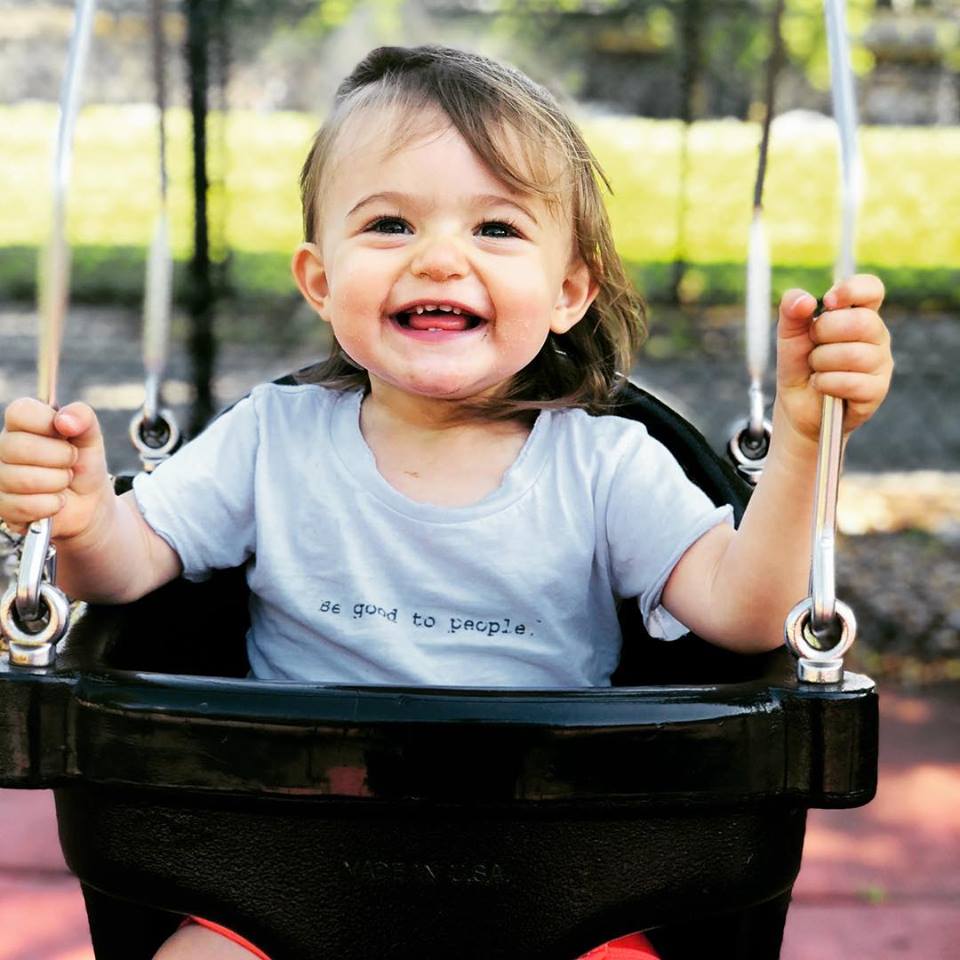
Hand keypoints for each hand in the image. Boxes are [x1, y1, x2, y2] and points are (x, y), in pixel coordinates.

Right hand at [0, 399, 112, 540]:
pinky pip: (25, 505)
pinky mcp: (3, 506)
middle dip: (60, 457)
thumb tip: (64, 420)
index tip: (66, 435)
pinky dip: (52, 504)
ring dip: (57, 482)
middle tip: (71, 461)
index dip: (48, 423)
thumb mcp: (91, 436)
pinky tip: (57, 500)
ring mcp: (0, 477)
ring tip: (64, 481)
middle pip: (18, 447)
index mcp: (21, 424)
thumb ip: (83, 417)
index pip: (19, 411)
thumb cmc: (83, 464)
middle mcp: (4, 448)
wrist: (89, 502)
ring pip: (22, 479)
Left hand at [775, 274, 891, 444]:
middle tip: (812, 345)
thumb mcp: (789, 335)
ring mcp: (880, 363)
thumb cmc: (799, 365)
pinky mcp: (877, 390)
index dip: (852, 290)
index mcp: (859, 313)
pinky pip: (851, 382)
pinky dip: (825, 383)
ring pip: (853, 354)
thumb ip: (792, 312)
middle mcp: (876, 335)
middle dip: (825, 332)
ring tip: (815, 368)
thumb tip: (804, 300)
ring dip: (821, 362)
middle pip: (862, 321)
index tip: (828, 302)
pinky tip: (820, 384)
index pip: (871, 289)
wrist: (797, 405)